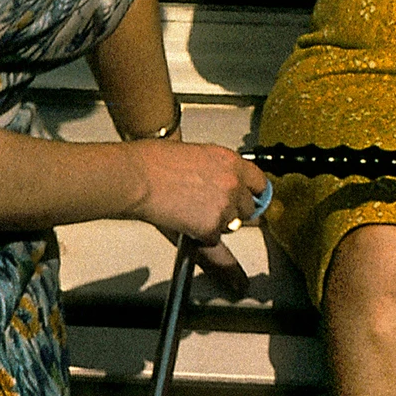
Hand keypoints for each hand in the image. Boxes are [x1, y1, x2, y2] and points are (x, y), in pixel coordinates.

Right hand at [130, 139, 267, 245]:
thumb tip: (217, 183)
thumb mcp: (195, 153)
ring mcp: (224, 208)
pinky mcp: (210, 229)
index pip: (259, 183)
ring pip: (232, 226)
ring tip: (190, 213)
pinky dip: (202, 238)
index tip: (251, 199)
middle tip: (211, 208)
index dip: (253, 194)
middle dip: (234, 211)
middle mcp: (233, 185)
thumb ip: (215, 170)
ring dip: (217, 224)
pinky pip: (214, 242)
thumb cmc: (153, 161)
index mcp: (231, 162)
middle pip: (248, 209)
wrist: (136, 177)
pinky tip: (188, 227)